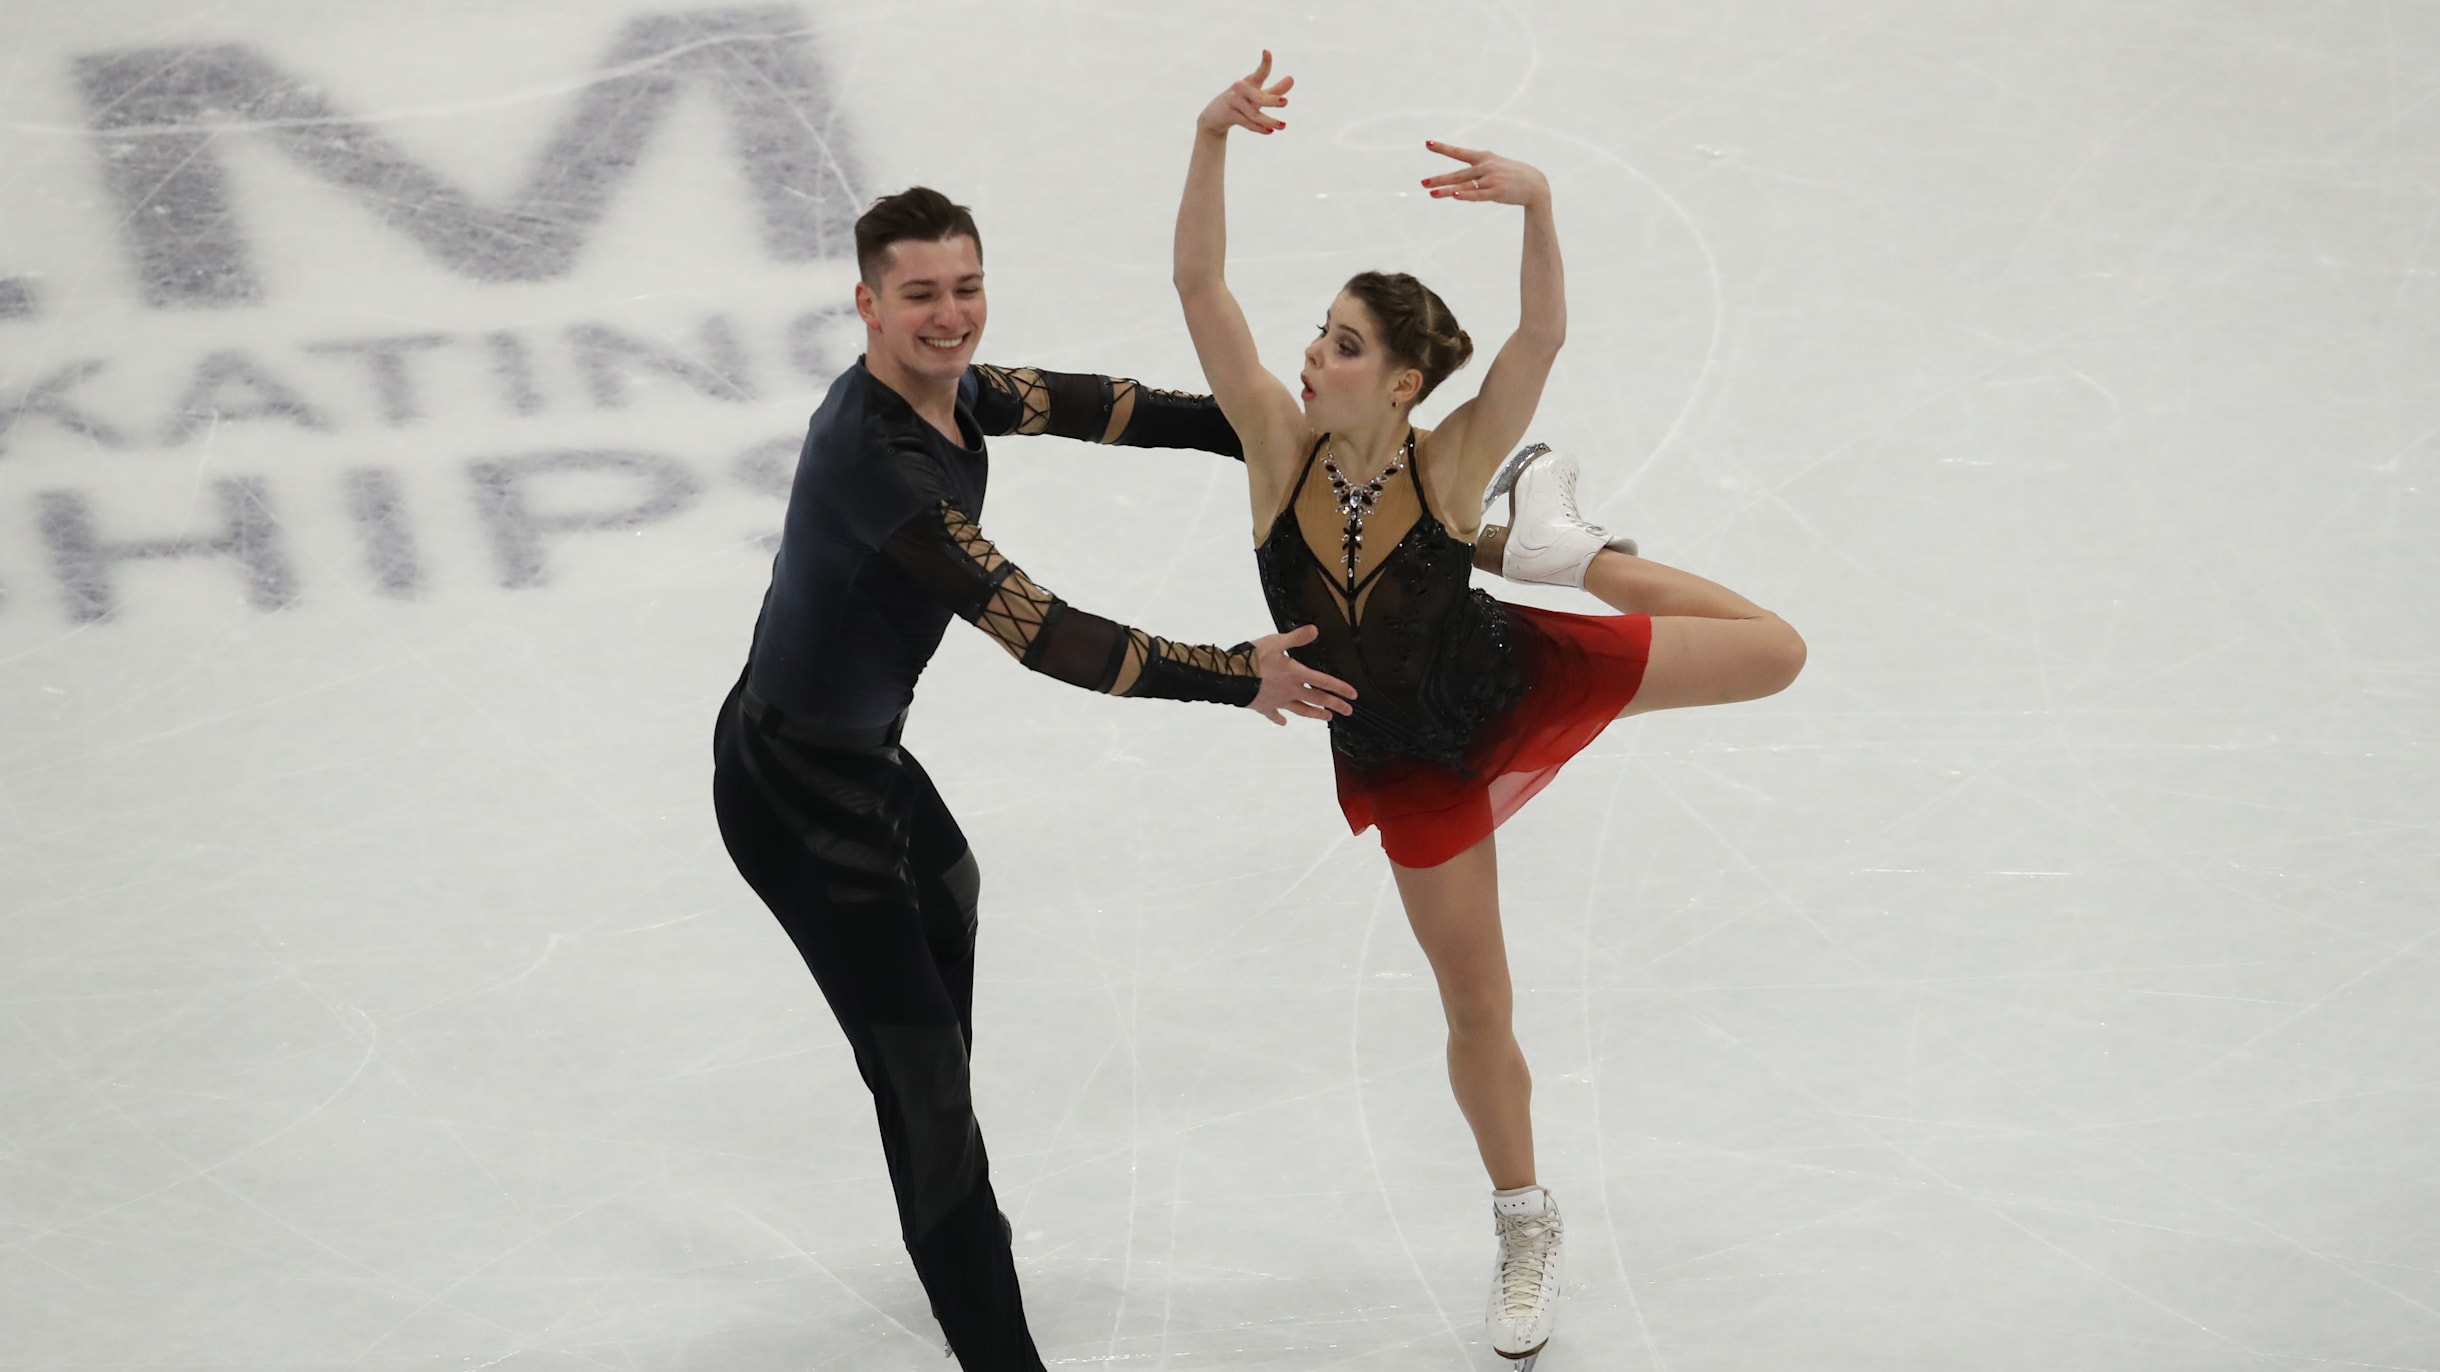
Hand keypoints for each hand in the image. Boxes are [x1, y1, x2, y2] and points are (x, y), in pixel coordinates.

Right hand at [1198, 49, 1292, 137]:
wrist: (1215, 116)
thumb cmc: (1241, 103)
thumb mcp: (1258, 96)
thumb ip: (1275, 90)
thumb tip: (1292, 79)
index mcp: (1249, 82)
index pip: (1260, 72)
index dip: (1265, 63)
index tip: (1267, 52)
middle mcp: (1241, 89)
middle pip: (1260, 97)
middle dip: (1272, 100)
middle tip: (1285, 102)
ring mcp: (1234, 102)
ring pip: (1254, 114)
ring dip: (1269, 121)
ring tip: (1283, 125)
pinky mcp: (1229, 114)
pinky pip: (1247, 122)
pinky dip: (1259, 128)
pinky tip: (1270, 131)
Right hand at [1246, 623, 1355, 724]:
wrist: (1230, 677)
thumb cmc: (1253, 659)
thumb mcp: (1276, 642)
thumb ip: (1296, 638)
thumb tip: (1315, 630)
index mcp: (1295, 674)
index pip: (1324, 682)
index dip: (1340, 688)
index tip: (1353, 695)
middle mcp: (1290, 691)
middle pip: (1317, 699)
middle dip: (1335, 705)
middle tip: (1348, 711)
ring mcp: (1278, 701)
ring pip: (1301, 710)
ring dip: (1315, 714)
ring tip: (1326, 718)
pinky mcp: (1264, 706)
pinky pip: (1274, 715)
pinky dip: (1280, 719)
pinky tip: (1284, 722)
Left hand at [1420, 141, 1548, 207]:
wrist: (1535, 185)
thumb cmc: (1511, 175)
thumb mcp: (1494, 166)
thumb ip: (1475, 172)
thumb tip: (1457, 185)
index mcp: (1484, 157)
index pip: (1459, 152)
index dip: (1443, 148)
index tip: (1427, 143)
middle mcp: (1486, 167)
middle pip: (1457, 174)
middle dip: (1439, 179)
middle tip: (1422, 183)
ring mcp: (1491, 179)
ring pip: (1464, 185)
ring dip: (1446, 190)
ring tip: (1431, 193)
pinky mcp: (1496, 192)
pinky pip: (1478, 194)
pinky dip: (1466, 195)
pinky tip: (1455, 196)